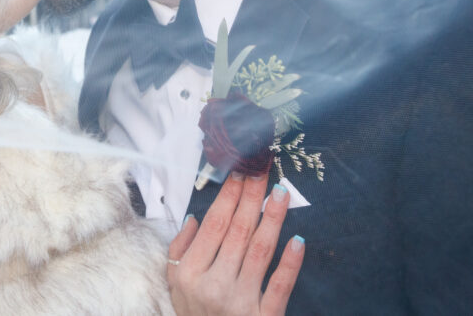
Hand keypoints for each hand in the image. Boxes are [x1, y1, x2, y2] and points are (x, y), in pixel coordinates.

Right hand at [165, 172, 304, 315]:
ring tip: (282, 193)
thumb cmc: (191, 313)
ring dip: (273, 219)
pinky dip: (290, 264)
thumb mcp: (173, 283)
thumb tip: (197, 217)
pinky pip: (280, 287)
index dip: (229, 196)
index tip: (240, 172)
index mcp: (189, 272)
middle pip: (238, 231)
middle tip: (263, 170)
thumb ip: (180, 249)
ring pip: (260, 251)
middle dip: (252, 197)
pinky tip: (298, 241)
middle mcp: (214, 284)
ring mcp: (240, 302)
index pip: (213, 225)